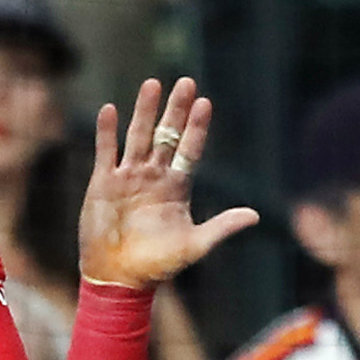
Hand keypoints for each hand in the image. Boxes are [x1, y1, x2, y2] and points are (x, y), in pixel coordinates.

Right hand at [77, 76, 260, 292]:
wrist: (118, 278)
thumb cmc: (157, 266)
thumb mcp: (194, 245)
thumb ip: (222, 228)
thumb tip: (255, 216)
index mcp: (177, 187)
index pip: (189, 149)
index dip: (196, 127)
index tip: (205, 103)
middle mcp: (154, 176)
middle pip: (166, 135)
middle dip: (175, 110)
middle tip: (186, 81)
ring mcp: (128, 177)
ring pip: (137, 136)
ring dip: (145, 111)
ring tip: (153, 84)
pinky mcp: (103, 183)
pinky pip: (106, 151)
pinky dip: (107, 131)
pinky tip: (110, 109)